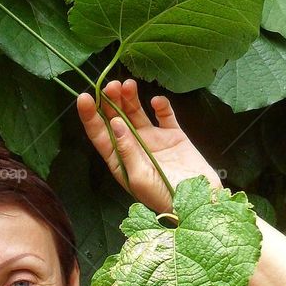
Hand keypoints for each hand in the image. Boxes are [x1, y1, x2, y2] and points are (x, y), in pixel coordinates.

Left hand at [76, 80, 223, 215]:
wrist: (199, 201)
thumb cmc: (163, 197)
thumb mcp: (139, 176)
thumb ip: (126, 149)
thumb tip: (114, 123)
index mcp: (120, 160)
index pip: (100, 135)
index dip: (90, 116)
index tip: (85, 97)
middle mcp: (133, 147)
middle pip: (116, 119)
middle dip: (111, 102)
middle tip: (111, 85)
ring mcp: (153, 140)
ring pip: (137, 113)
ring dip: (131, 99)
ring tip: (127, 85)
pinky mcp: (174, 136)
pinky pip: (165, 116)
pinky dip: (161, 106)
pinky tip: (156, 101)